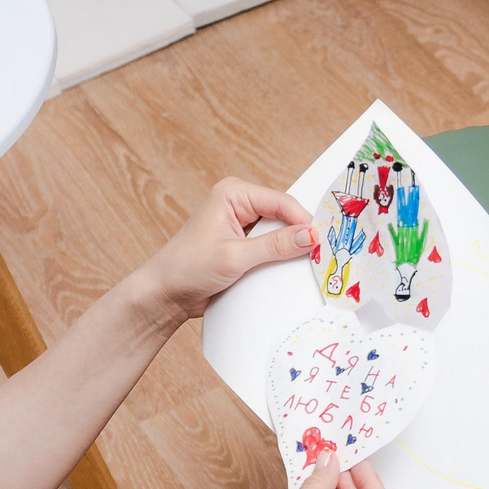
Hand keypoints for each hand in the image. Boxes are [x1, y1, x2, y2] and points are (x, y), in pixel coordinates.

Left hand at [130, 178, 315, 321]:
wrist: (164, 295)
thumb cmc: (187, 268)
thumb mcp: (235, 257)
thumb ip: (274, 246)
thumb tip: (310, 236)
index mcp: (233, 194)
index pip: (281, 202)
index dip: (304, 221)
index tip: (324, 241)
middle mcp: (239, 204)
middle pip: (283, 216)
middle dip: (300, 235)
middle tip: (322, 255)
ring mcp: (241, 225)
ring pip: (279, 233)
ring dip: (290, 249)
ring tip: (310, 265)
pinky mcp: (242, 246)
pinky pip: (270, 248)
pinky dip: (280, 260)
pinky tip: (291, 272)